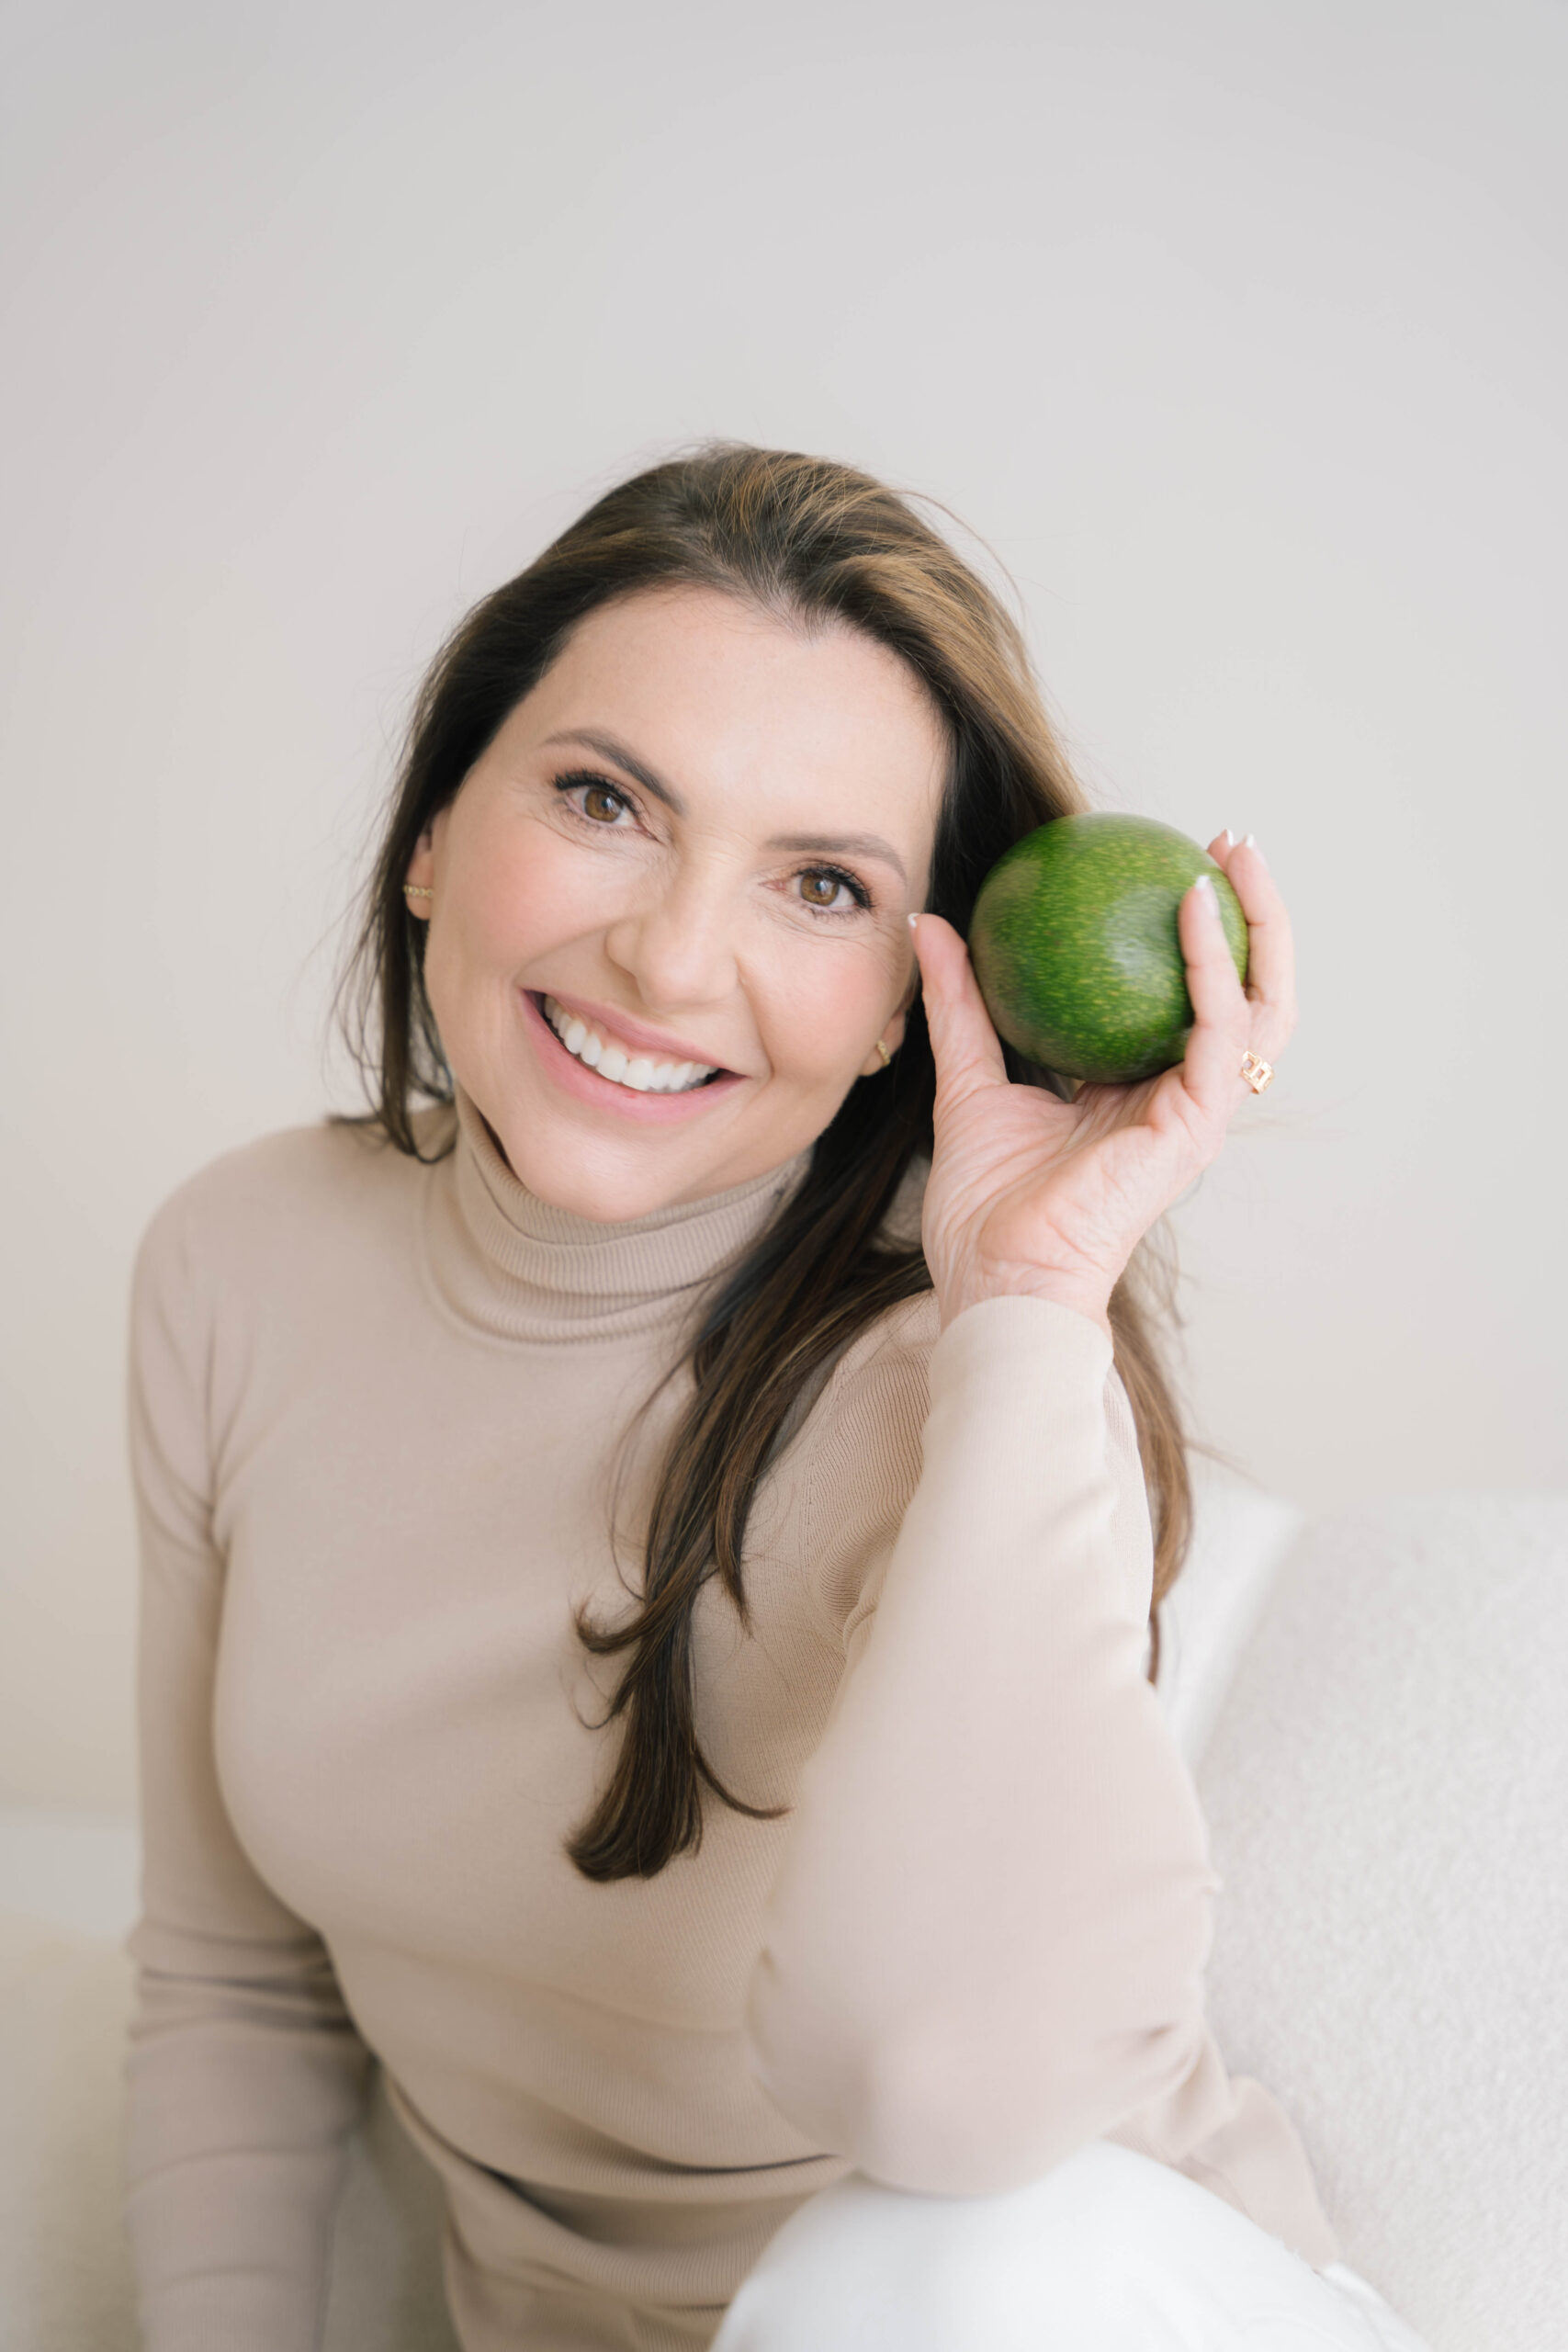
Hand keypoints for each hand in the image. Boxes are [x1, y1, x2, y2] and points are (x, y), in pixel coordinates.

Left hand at [911, 833, 1295, 1337]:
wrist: (998, 1276)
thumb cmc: (985, 1204)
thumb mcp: (969, 1079)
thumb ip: (962, 1004)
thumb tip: (933, 925)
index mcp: (1142, 1092)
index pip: (1191, 1001)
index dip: (1198, 934)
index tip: (1175, 863)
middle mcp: (1182, 1098)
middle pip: (1247, 994)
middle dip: (1252, 914)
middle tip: (1226, 843)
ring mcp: (1196, 1114)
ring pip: (1260, 1005)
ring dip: (1256, 925)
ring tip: (1232, 857)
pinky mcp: (1193, 1127)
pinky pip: (1216, 1030)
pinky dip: (1211, 965)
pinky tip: (1192, 908)